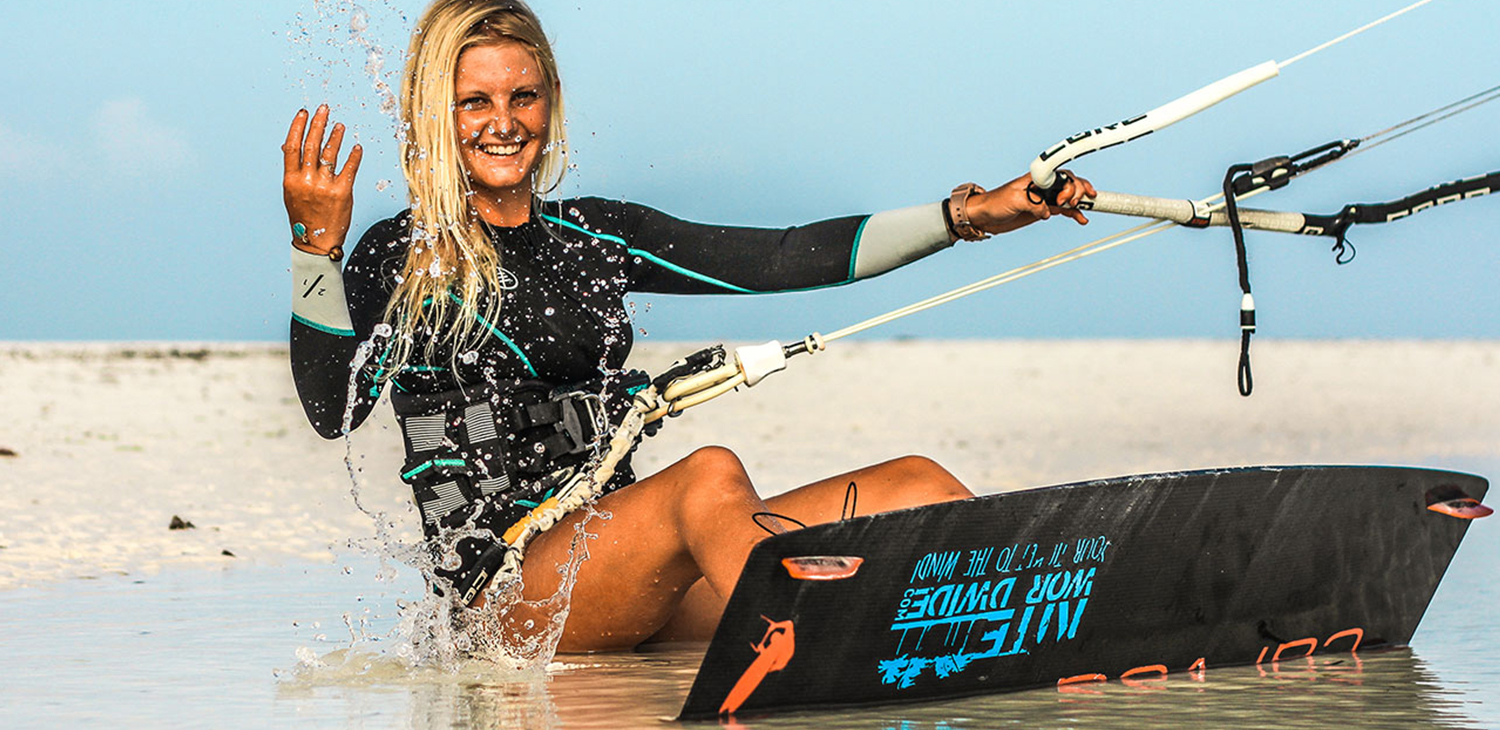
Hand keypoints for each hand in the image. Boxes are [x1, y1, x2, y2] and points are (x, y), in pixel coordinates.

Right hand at [282, 105, 361, 254]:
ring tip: (340, 125)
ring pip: (330, 154)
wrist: (316, 242)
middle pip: (312, 145)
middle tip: (324, 108)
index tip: (304, 113)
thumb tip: (287, 145)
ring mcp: (324, 186)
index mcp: (291, 180)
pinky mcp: (342, 193)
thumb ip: (292, 170)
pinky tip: (356, 146)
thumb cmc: (304, 217)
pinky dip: (354, 156)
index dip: (298, 127)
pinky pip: (349, 169)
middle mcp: (306, 181)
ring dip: (335, 136)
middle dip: (318, 124)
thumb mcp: (291, 193)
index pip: (292, 146)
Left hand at [965, 170, 1096, 235]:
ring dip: (1080, 202)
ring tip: (1086, 209)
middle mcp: (1043, 186)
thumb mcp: (1014, 200)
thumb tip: (1047, 212)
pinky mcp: (1043, 210)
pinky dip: (1074, 213)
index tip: (1067, 198)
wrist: (984, 216)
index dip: (1070, 184)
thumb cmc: (994, 202)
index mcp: (1037, 178)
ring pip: (1069, 197)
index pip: (1061, 175)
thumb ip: (1033, 205)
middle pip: (1070, 183)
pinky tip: (1081, 219)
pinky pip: (1063, 210)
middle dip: (1077, 191)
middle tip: (1074, 203)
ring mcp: (1044, 198)